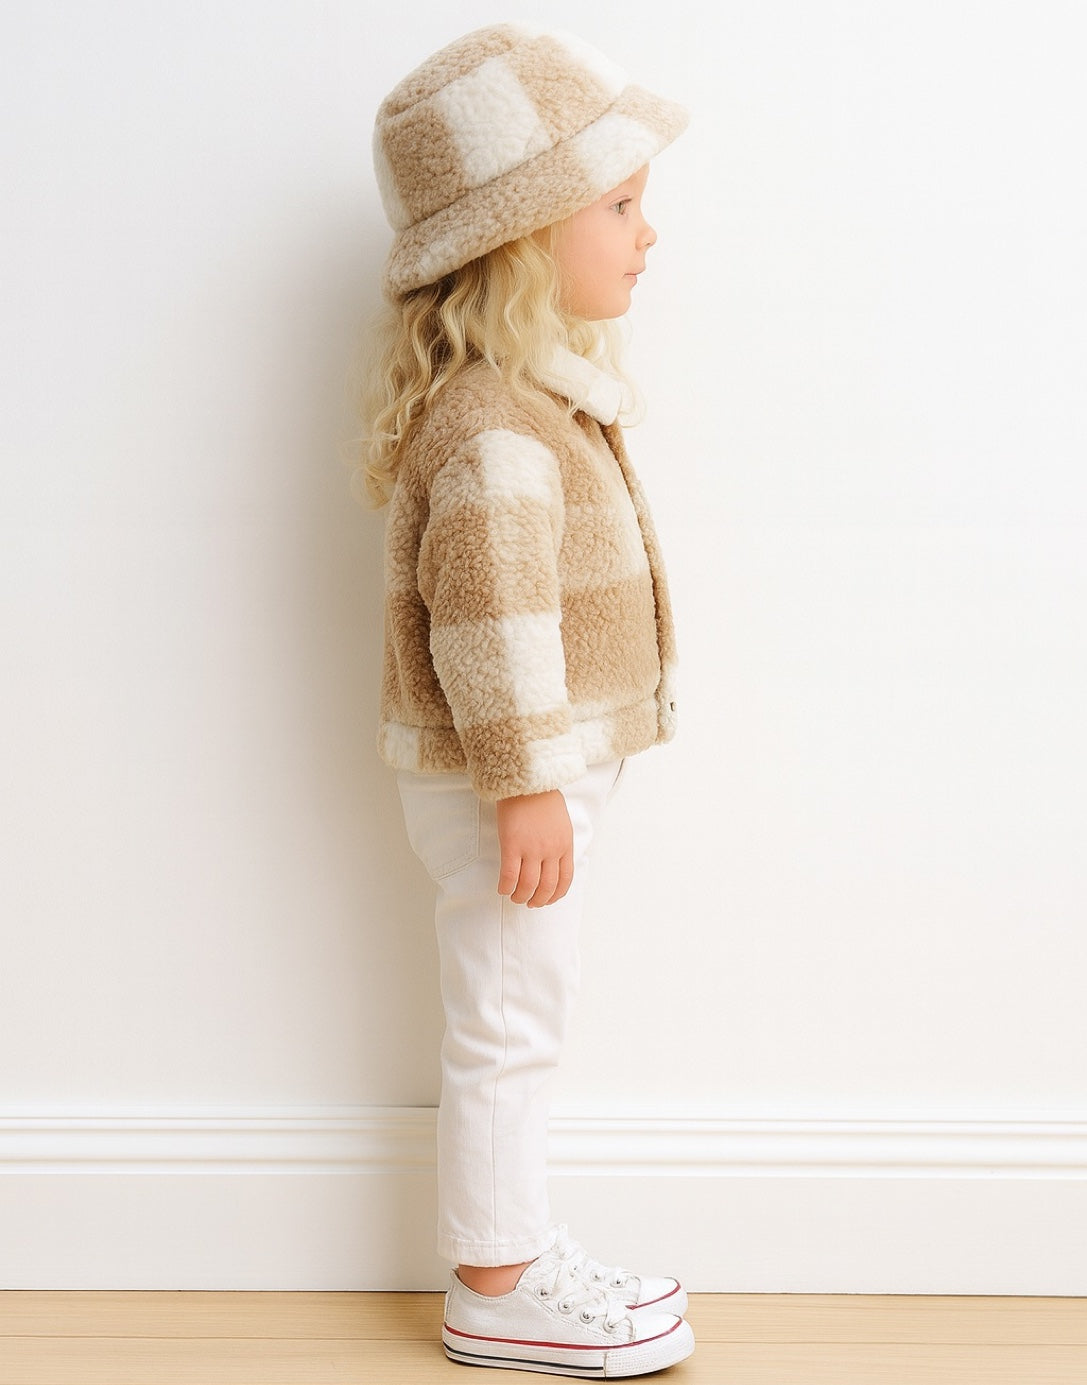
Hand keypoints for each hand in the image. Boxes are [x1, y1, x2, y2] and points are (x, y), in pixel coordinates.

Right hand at [495, 790, 573, 907]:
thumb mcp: (561, 821)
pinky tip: (502, 888)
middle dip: (538, 900)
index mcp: (565, 845)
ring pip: (528, 885)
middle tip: (529, 903)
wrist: (526, 781)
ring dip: (521, 896)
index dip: (555, 895)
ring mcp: (532, 848)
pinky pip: (509, 875)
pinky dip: (505, 886)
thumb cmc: (542, 797)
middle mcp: (551, 850)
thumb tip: (553, 860)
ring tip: (514, 897)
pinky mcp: (512, 844)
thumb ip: (559, 842)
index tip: (546, 900)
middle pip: (547, 887)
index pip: (565, 880)